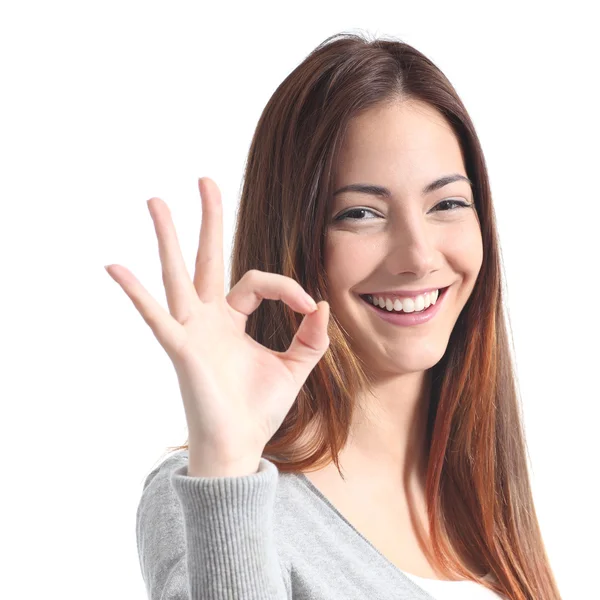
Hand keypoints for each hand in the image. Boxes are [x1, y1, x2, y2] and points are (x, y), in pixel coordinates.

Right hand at [105, 177, 329, 475]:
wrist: (240, 444)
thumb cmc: (260, 408)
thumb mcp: (296, 366)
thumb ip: (312, 336)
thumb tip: (323, 304)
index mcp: (234, 318)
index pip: (259, 281)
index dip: (287, 288)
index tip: (310, 307)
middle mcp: (209, 317)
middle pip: (208, 258)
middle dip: (209, 220)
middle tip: (205, 180)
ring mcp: (192, 330)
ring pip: (178, 275)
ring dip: (168, 238)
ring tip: (156, 201)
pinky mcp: (181, 349)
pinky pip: (156, 317)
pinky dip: (135, 293)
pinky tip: (115, 266)